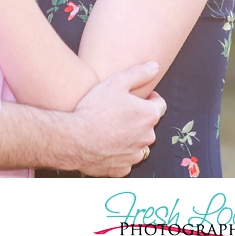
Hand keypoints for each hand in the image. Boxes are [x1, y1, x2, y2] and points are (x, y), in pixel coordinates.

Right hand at [70, 61, 166, 176]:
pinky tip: (105, 145)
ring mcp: (135, 155)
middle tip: (119, 112)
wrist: (74, 139)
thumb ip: (139, 73)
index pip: (160, 104)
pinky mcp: (122, 169)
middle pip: (148, 125)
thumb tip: (155, 66)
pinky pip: (125, 160)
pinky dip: (118, 153)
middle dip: (138, 118)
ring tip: (110, 128)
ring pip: (137, 143)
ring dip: (130, 137)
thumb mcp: (116, 82)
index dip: (150, 98)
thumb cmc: (95, 109)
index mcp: (149, 115)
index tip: (138, 98)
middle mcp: (147, 137)